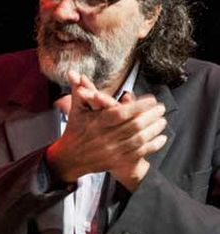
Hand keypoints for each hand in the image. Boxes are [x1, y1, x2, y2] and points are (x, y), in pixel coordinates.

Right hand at [46, 71, 167, 190]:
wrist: (69, 158)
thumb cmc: (75, 130)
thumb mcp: (76, 110)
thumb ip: (79, 90)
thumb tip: (73, 72)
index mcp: (96, 123)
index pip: (120, 113)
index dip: (138, 106)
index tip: (152, 100)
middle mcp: (104, 137)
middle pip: (133, 126)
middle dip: (151, 116)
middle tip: (162, 108)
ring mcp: (111, 151)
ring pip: (139, 139)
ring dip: (154, 130)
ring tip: (163, 121)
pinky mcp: (116, 162)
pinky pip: (139, 153)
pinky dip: (152, 146)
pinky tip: (162, 138)